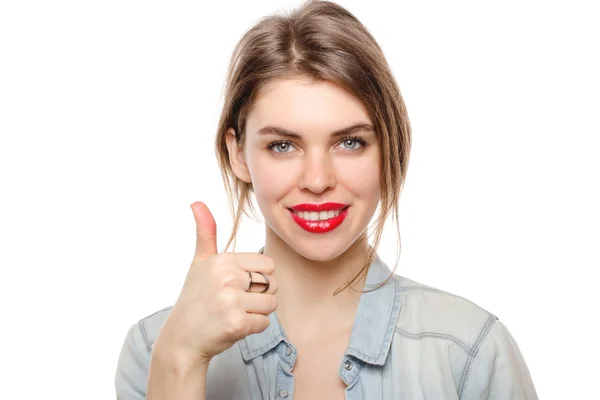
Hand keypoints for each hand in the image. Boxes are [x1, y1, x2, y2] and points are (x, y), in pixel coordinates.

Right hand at [154, 201, 277, 367]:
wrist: (181, 339)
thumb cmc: (195, 298)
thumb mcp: (199, 263)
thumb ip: (205, 233)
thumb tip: (197, 202)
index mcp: (223, 260)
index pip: (268, 265)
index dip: (257, 278)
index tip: (236, 285)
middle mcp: (227, 278)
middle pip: (272, 284)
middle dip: (259, 296)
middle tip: (234, 302)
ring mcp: (232, 301)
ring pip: (271, 304)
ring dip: (257, 313)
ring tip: (234, 313)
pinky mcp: (237, 324)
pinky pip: (264, 323)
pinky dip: (252, 328)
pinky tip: (233, 326)